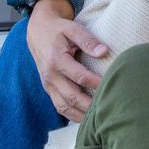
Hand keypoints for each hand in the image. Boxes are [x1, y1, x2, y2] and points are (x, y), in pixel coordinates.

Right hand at [27, 0, 107, 122]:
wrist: (37, 31)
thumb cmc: (58, 29)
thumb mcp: (72, 28)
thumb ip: (88, 40)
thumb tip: (104, 51)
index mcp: (56, 60)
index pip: (79, 76)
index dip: (96, 83)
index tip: (111, 85)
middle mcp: (50, 75)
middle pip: (72, 97)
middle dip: (90, 106)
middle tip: (108, 109)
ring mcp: (48, 85)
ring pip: (64, 107)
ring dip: (81, 115)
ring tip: (99, 119)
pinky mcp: (48, 89)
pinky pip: (59, 107)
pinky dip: (72, 115)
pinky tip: (86, 118)